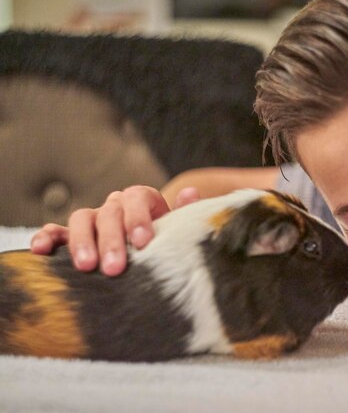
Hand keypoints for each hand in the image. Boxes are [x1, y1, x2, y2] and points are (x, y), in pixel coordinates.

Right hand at [30, 186, 200, 275]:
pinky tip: (40, 250)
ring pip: (81, 219)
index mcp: (141, 200)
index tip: (143, 243)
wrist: (149, 254)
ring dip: (81, 242)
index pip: (137, 198)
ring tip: (86, 267)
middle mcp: (114, 206)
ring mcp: (91, 219)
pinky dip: (46, 237)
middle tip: (115, 268)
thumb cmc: (165, 242)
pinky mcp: (71, 236)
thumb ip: (183, 213)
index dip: (138, 219)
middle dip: (111, 241)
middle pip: (109, 213)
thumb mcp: (177, 229)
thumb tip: (191, 193)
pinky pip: (55, 231)